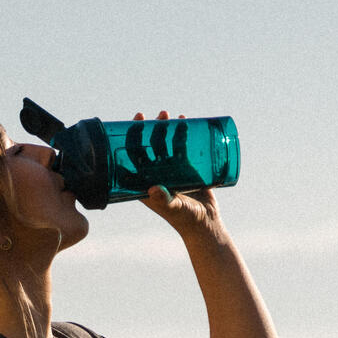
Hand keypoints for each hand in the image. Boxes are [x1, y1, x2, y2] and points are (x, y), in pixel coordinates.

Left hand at [131, 111, 227, 241]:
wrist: (206, 222)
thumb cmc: (185, 218)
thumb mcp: (173, 208)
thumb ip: (163, 199)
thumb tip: (153, 190)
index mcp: (145, 183)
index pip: (133, 159)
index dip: (131, 141)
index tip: (134, 124)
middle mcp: (156, 174)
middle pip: (150, 147)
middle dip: (150, 130)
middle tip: (155, 116)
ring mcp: (171, 170)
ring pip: (166, 144)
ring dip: (166, 128)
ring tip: (169, 114)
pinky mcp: (187, 168)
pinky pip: (182, 147)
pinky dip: (182, 134)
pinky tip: (184, 121)